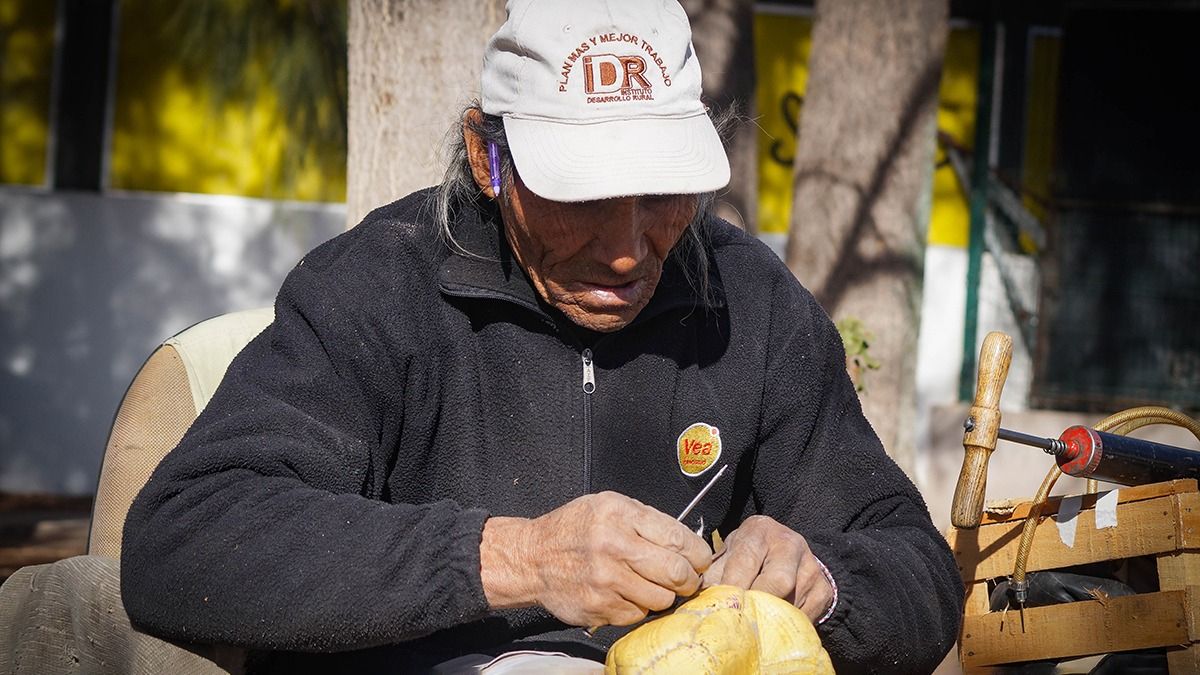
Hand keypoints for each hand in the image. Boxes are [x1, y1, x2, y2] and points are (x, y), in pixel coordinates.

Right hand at [480, 492, 712, 627]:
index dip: (698, 554)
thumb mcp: (609, 506)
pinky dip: (638, 606)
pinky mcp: (599, 608)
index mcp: (619, 515)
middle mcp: (613, 546)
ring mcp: (606, 580)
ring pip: (661, 599)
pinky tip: (625, 593)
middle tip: (686, 579)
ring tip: (650, 584)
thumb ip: (647, 520)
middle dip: (689, 579)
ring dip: (663, 594)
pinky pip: (638, 613)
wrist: (533, 558)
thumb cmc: (574, 529)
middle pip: (676, 573)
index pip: (678, 538)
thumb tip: (688, 543)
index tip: (700, 560)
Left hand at [701, 515, 832, 621]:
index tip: (721, 606)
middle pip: (777, 581)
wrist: (790, 551)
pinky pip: (803, 616)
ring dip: (769, 618)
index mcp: (760, 531)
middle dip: (756, 603)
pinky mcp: (823, 590)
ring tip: (752, 627)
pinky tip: (771, 627)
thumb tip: (697, 597)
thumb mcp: (732, 551)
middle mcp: (789, 545)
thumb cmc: (751, 553)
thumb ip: (716, 571)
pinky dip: (785, 626)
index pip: (746, 560)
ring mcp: (810, 568)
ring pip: (791, 602)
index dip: (732, 586)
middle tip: (739, 621)